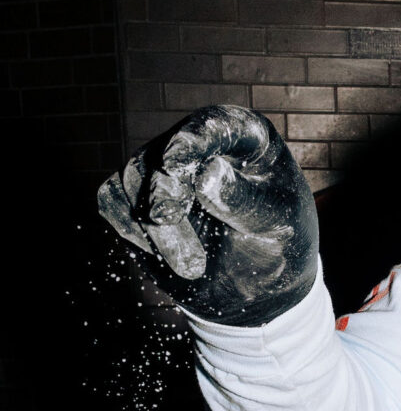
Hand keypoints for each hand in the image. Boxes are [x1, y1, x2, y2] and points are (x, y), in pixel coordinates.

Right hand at [97, 106, 317, 326]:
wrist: (259, 285)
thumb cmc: (279, 244)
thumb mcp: (276, 224)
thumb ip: (244, 200)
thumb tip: (207, 174)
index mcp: (245, 137)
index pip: (214, 125)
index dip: (191, 141)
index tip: (172, 163)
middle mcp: (202, 143)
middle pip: (163, 154)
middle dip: (165, 194)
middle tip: (172, 227)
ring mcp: (167, 167)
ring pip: (135, 181)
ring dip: (157, 228)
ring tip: (192, 267)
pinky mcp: (141, 196)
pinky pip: (112, 199)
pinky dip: (130, 228)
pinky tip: (162, 256)